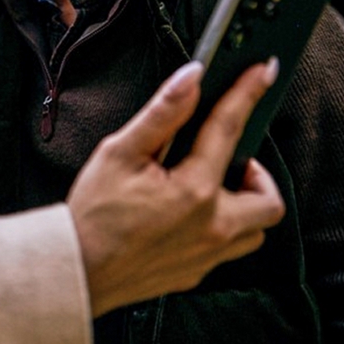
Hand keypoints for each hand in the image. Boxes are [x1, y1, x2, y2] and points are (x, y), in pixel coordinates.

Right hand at [66, 60, 285, 315]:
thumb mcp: (119, 152)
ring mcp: (207, 255)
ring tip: (212, 188)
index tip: (264, 71)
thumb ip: (162, 113)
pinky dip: (220, 227)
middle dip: (257, 173)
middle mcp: (212, 227)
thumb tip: (191, 78)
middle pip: (269, 199)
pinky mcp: (195, 273)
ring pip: (255, 231)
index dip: (248, 92)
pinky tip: (189, 215)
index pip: (230, 128)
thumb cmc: (92, 215)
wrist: (75, 271)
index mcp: (195, 190)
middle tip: (228, 159)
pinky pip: (227, 249)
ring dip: (245, 205)